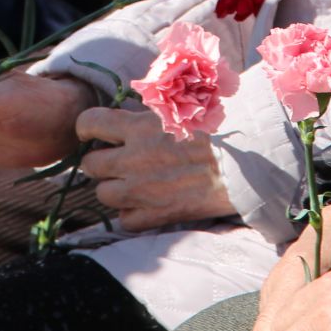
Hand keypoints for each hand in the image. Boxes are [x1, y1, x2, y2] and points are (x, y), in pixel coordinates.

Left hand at [74, 107, 232, 230]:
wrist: (244, 165)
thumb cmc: (216, 130)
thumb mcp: (178, 109)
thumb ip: (147, 113)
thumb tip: (128, 112)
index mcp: (138, 127)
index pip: (89, 122)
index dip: (86, 127)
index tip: (92, 132)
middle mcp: (132, 158)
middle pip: (91, 164)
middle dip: (100, 161)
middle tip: (114, 160)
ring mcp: (141, 190)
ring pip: (102, 194)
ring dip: (113, 189)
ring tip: (129, 183)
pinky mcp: (156, 215)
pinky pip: (125, 220)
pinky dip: (130, 214)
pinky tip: (144, 205)